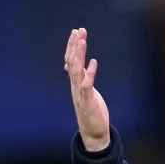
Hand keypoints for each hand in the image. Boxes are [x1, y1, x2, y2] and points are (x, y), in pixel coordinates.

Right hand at [64, 28, 109, 151]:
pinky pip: (87, 85)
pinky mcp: (88, 102)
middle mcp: (75, 86)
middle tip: (79, 30)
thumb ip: (81, 79)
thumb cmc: (91, 112)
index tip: (76, 32)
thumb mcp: (86, 92)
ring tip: (82, 40)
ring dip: (79, 54)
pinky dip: (90, 73)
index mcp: (75, 83)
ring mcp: (80, 94)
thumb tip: (74, 66)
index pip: (70, 61)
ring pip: (76, 71)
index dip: (72, 46)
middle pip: (72, 62)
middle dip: (75, 45)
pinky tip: (94, 62)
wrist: (93, 133)